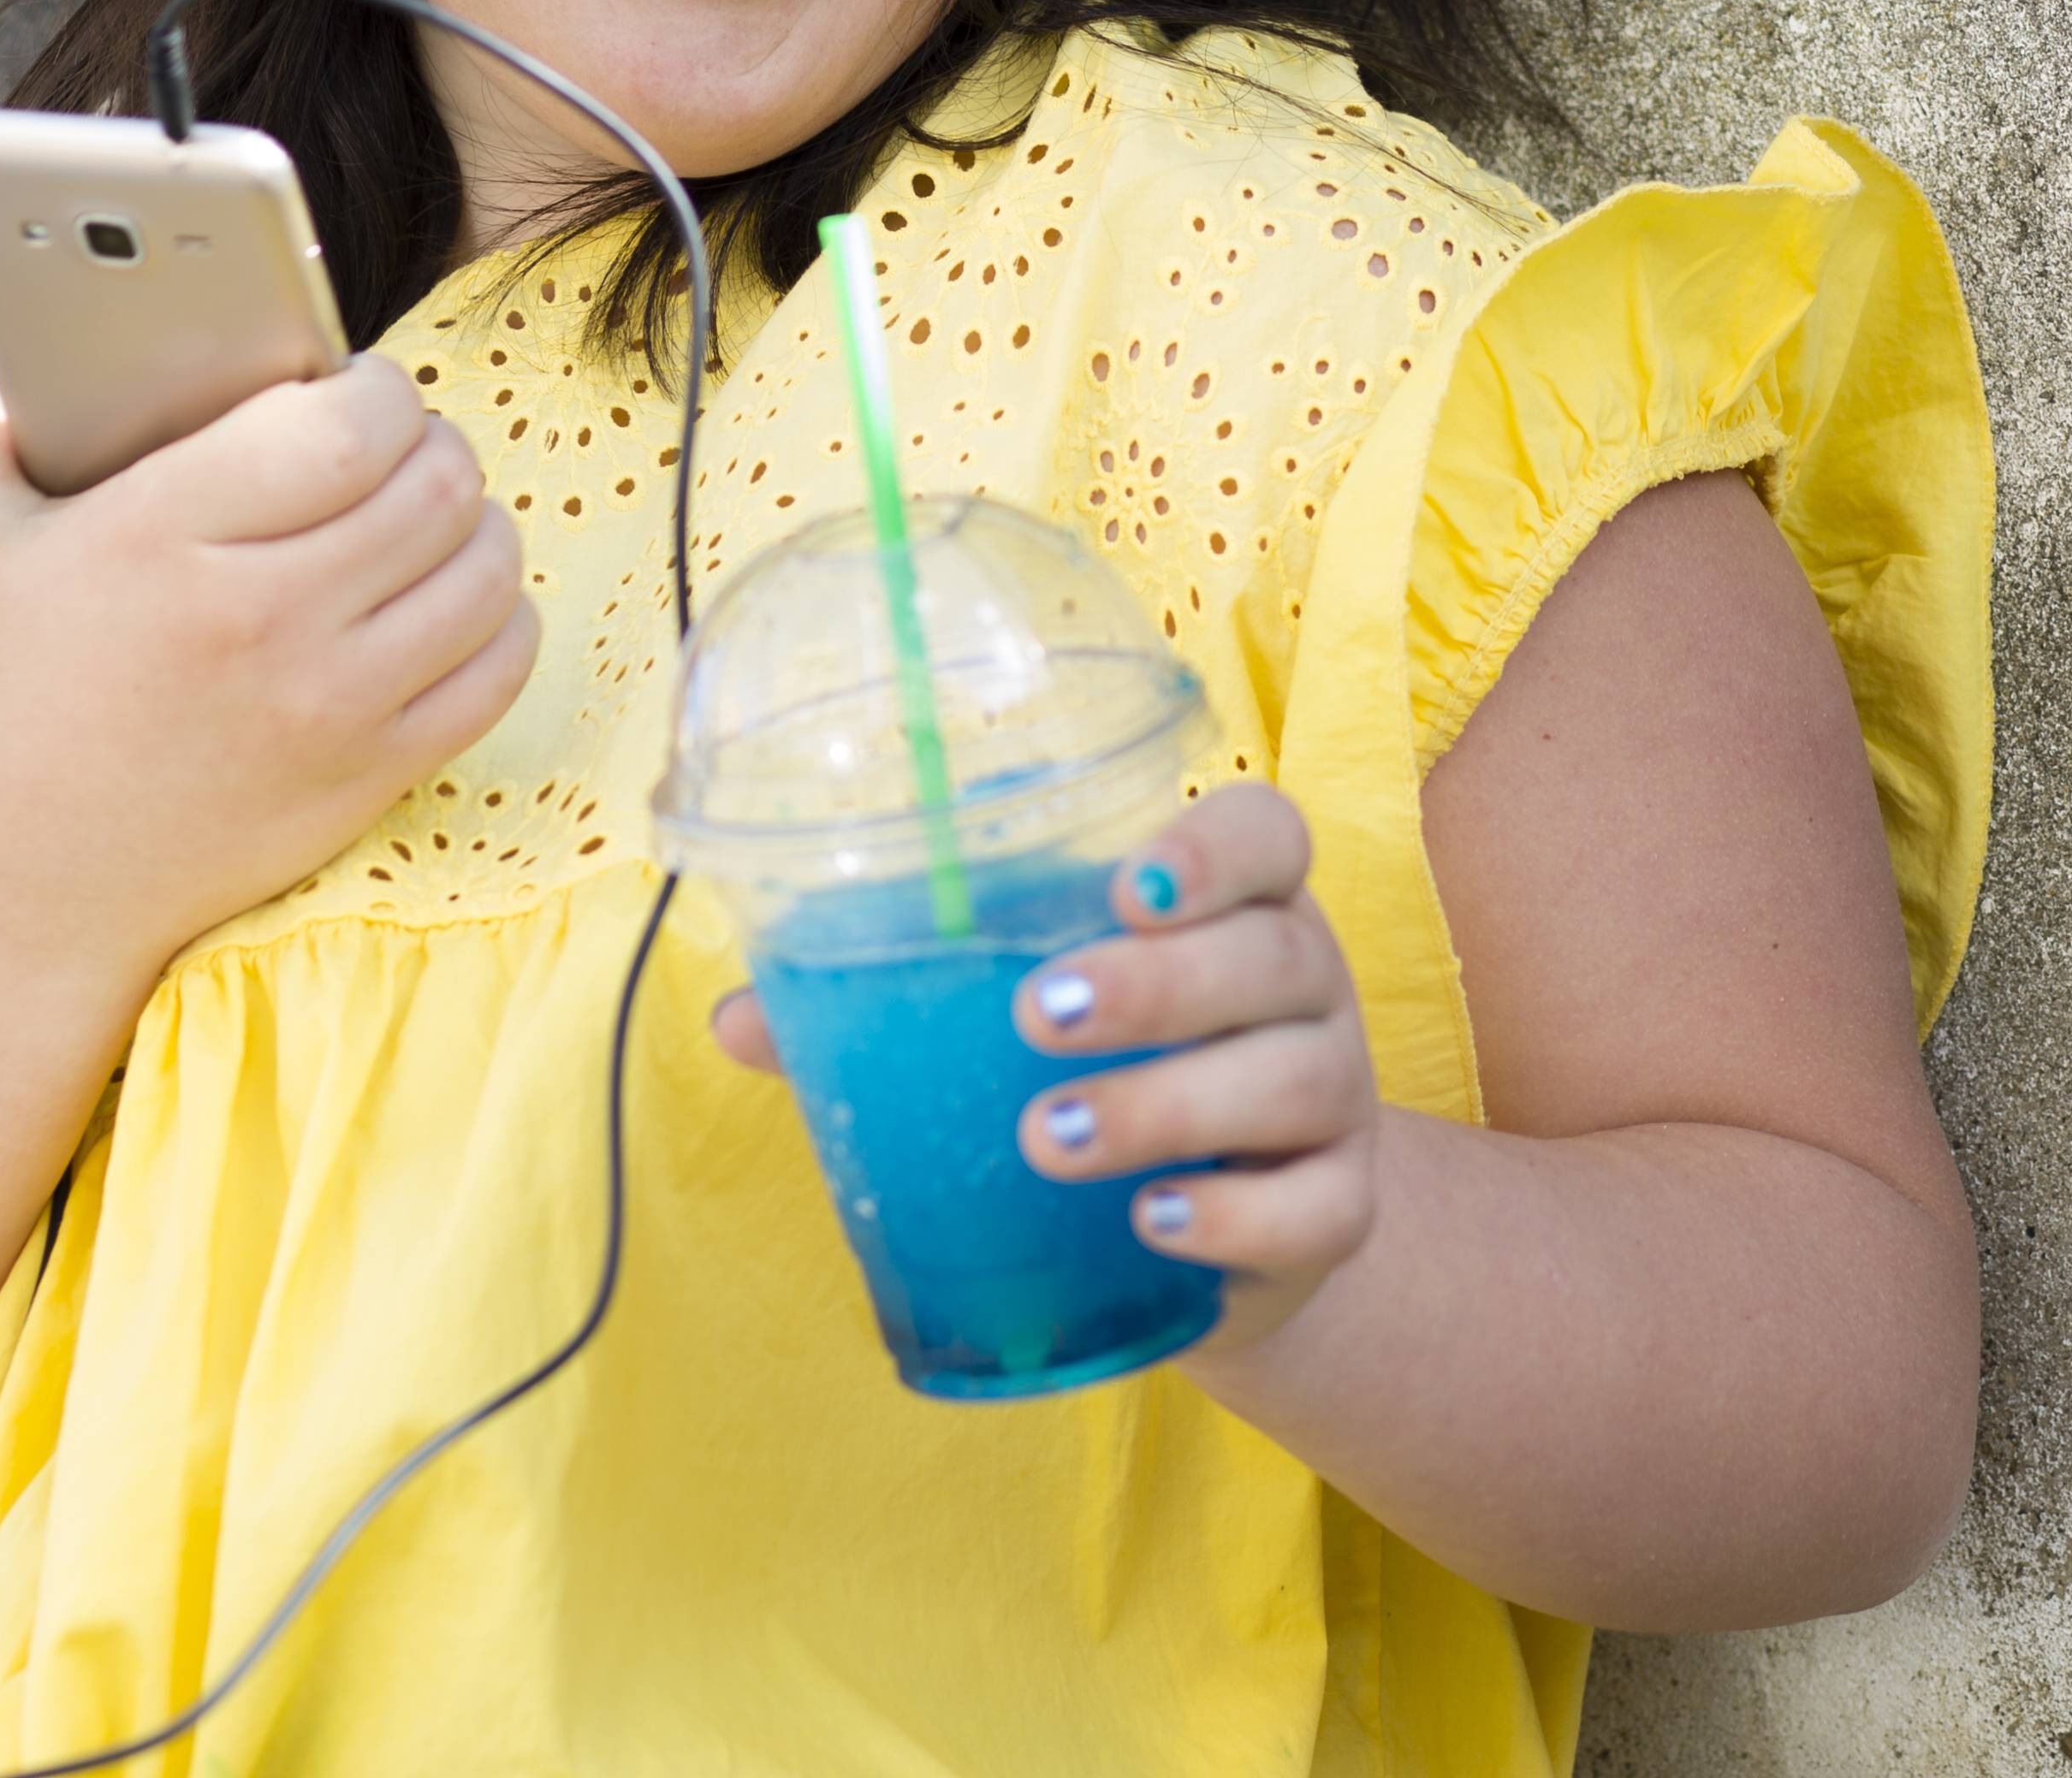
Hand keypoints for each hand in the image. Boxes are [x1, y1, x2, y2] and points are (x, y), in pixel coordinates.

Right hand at [0, 361, 535, 985]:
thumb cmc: (6, 687)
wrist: (34, 878)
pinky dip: (499, 617)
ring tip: (432, 514)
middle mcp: (257, 614)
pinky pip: (498, 665)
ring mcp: (327, 702)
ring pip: (484, 566)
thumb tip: (37, 345)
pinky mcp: (372, 770)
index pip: (349, 424)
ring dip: (476, 522)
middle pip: (436, 483)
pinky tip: (456, 599)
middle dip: (432, 442)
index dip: (379, 387)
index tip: (354, 387)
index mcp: (163, 534)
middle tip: (397, 445)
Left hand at [712, 779, 1381, 1345]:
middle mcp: (1302, 985)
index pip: (1268, 837)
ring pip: (1293, 1080)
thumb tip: (732, 1019)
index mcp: (1231, 906)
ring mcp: (1335, 1098)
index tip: (1124, 884)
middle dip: (1157, 984)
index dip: (1213, 850)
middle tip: (1035, 1017)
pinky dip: (1235, 1217)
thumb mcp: (1012, 1029)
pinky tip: (1151, 1222)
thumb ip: (891, 1008)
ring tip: (1046, 1136)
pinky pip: (1319, 1209)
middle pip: (1275, 954)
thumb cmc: (1101, 1079)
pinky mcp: (1339, 1209)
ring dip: (1166, 1105)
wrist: (1212, 1233)